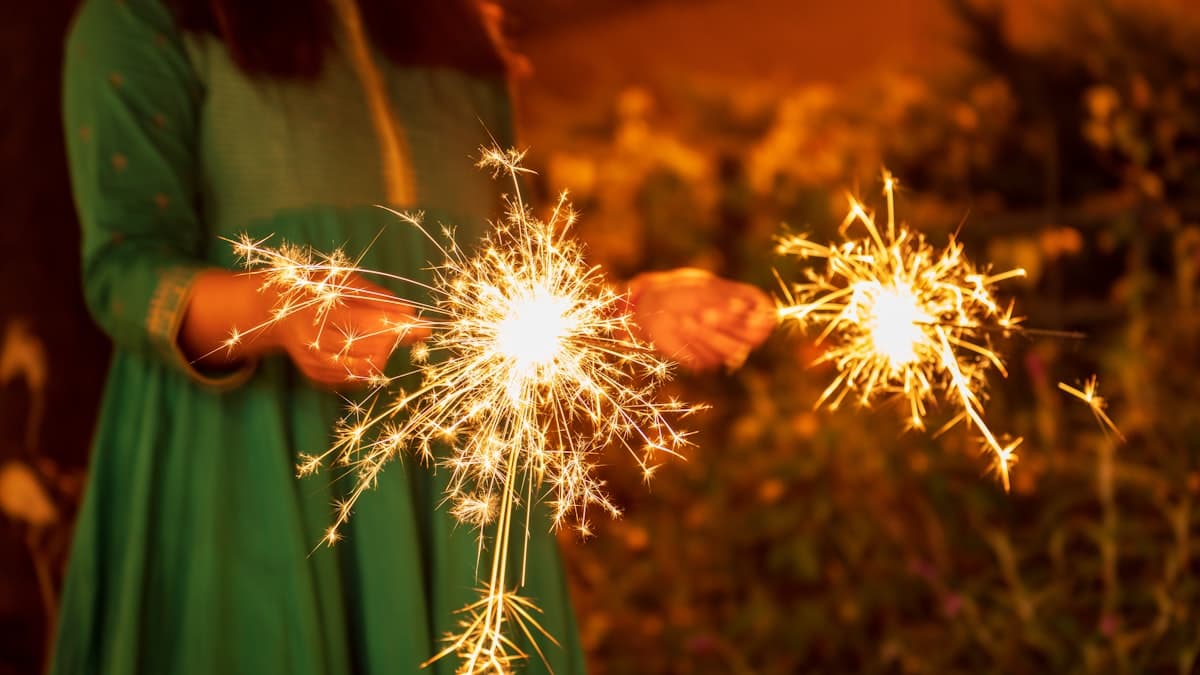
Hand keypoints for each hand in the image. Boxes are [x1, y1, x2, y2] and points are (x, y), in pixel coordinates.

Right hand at [268, 276, 428, 387]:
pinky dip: (369, 364)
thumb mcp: (343, 281)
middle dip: (394, 341)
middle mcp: (315, 342)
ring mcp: (315, 364)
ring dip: (384, 354)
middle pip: (370, 352)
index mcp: (321, 313)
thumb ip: (376, 297)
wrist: (276, 311)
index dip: (399, 327)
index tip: (425, 327)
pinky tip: (365, 347)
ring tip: (384, 336)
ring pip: (366, 371)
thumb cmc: (316, 290)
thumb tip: (410, 312)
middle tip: (406, 328)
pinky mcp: (317, 376)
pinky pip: (355, 378)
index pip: (367, 325)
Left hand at [626, 268, 775, 370]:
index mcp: (747, 307)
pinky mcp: (704, 360)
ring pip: (732, 352)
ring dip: (709, 335)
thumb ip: (728, 303)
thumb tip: (745, 311)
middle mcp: (739, 329)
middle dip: (729, 325)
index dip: (759, 318)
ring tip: (687, 319)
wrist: (652, 303)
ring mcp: (723, 347)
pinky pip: (709, 358)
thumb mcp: (706, 290)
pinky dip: (694, 341)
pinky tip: (680, 326)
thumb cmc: (681, 289)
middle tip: (706, 312)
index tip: (736, 306)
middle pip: (752, 339)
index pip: (768, 320)